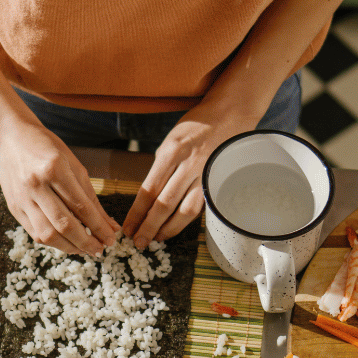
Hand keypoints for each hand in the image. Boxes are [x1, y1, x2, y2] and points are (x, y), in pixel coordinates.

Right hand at [0, 114, 121, 255]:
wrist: (9, 137)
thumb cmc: (45, 147)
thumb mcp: (73, 164)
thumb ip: (91, 197)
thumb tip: (110, 225)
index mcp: (54, 169)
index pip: (82, 207)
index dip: (99, 227)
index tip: (111, 239)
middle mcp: (36, 185)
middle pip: (64, 225)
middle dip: (86, 242)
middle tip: (100, 250)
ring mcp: (22, 198)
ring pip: (48, 234)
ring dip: (69, 247)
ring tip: (85, 249)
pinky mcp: (14, 208)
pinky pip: (35, 233)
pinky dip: (53, 242)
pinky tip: (66, 242)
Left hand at [123, 100, 258, 248]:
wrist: (230, 114)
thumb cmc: (197, 125)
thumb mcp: (171, 139)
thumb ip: (161, 166)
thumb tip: (149, 194)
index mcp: (171, 152)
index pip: (149, 189)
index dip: (136, 212)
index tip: (127, 227)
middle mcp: (188, 165)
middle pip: (164, 204)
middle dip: (148, 226)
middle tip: (138, 242)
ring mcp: (205, 175)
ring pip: (184, 211)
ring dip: (168, 229)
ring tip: (155, 240)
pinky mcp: (216, 182)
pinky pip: (199, 206)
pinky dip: (185, 221)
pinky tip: (174, 228)